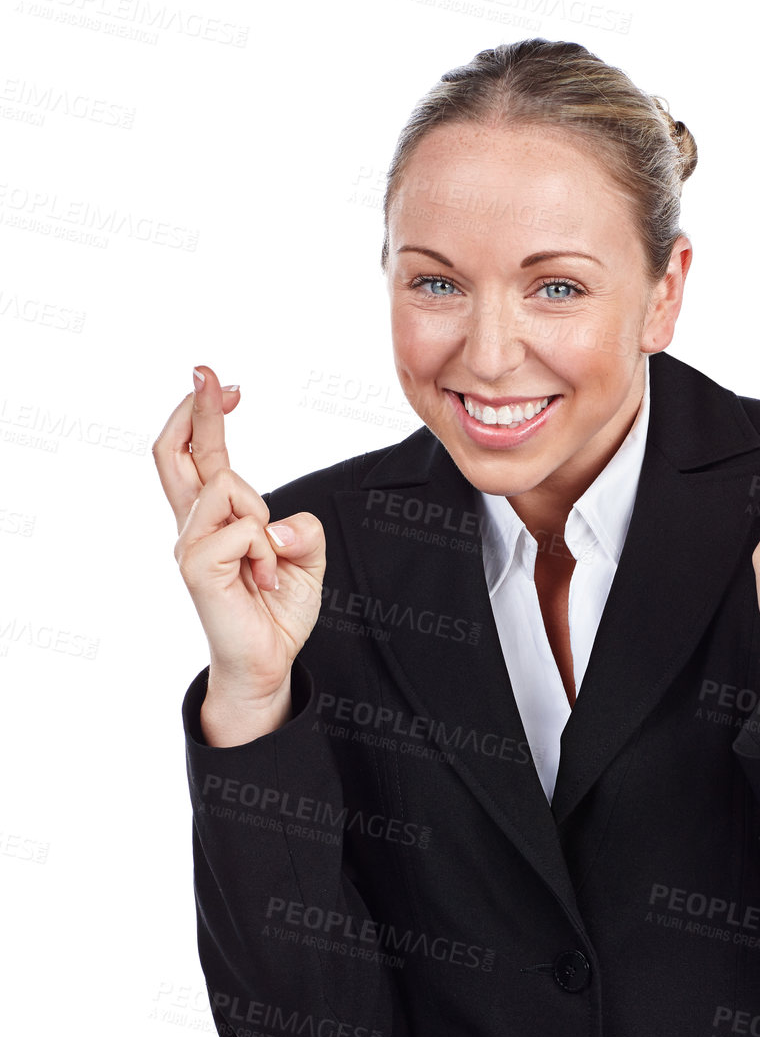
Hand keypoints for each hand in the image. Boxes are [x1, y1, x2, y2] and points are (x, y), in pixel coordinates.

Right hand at [153, 364, 326, 709]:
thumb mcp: (305, 559)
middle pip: (176, 453)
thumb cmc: (278, 610)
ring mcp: (189, 545)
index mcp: (213, 519)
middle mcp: (192, 526)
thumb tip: (277, 522)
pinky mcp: (197, 566)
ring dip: (262, 516)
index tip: (220, 381)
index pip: (197, 456)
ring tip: (267, 563)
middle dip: (195, 407)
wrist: (269, 662)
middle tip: (210, 373)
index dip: (203, 414)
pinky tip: (263, 579)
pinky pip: (244, 527)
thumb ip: (302, 528)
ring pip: (229, 485)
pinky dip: (266, 550)